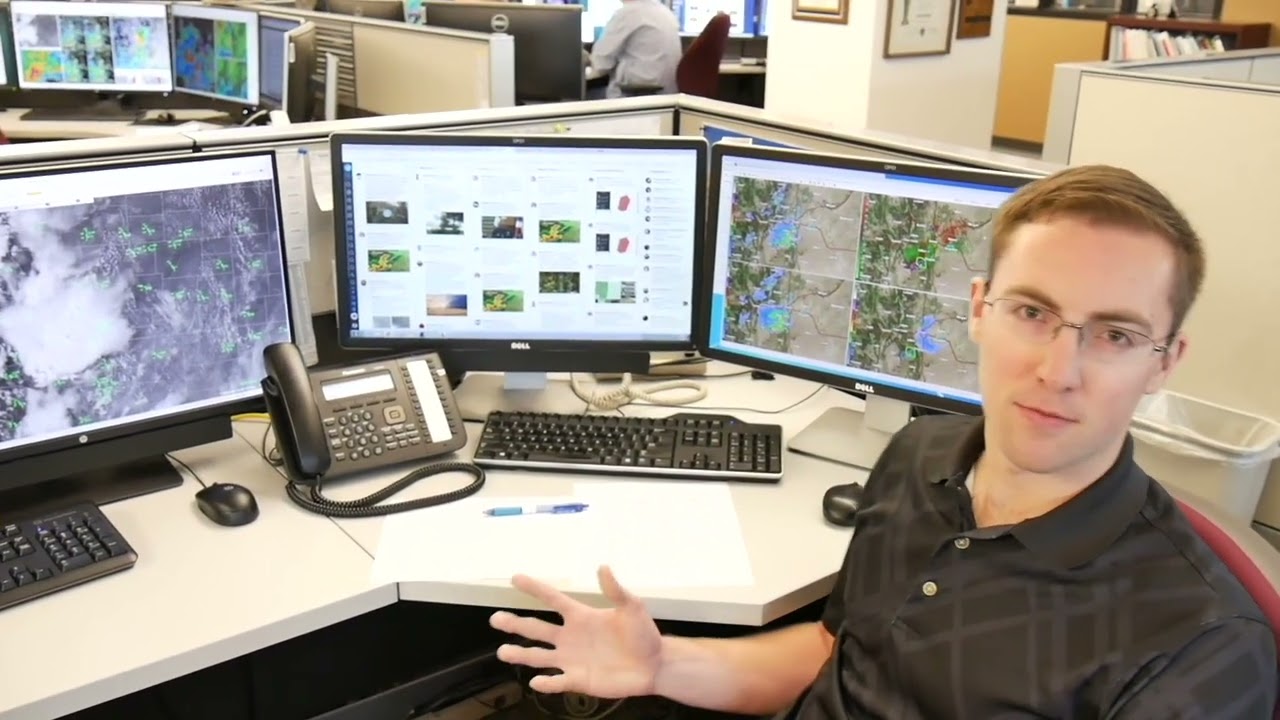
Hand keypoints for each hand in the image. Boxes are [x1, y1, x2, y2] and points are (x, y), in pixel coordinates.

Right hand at [490, 565, 661, 697]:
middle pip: (536, 629)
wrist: (654, 664)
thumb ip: (615, 590)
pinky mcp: (578, 679)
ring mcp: (572, 659)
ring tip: (502, 652)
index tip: (515, 578)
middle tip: (495, 619)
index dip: (535, 589)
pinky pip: (557, 682)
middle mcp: (571, 637)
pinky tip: (535, 681)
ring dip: (521, 654)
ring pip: (539, 657)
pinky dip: (545, 683)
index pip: (552, 599)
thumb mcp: (631, 608)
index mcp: (581, 616)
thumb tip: (603, 566)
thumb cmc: (643, 634)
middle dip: (515, 624)